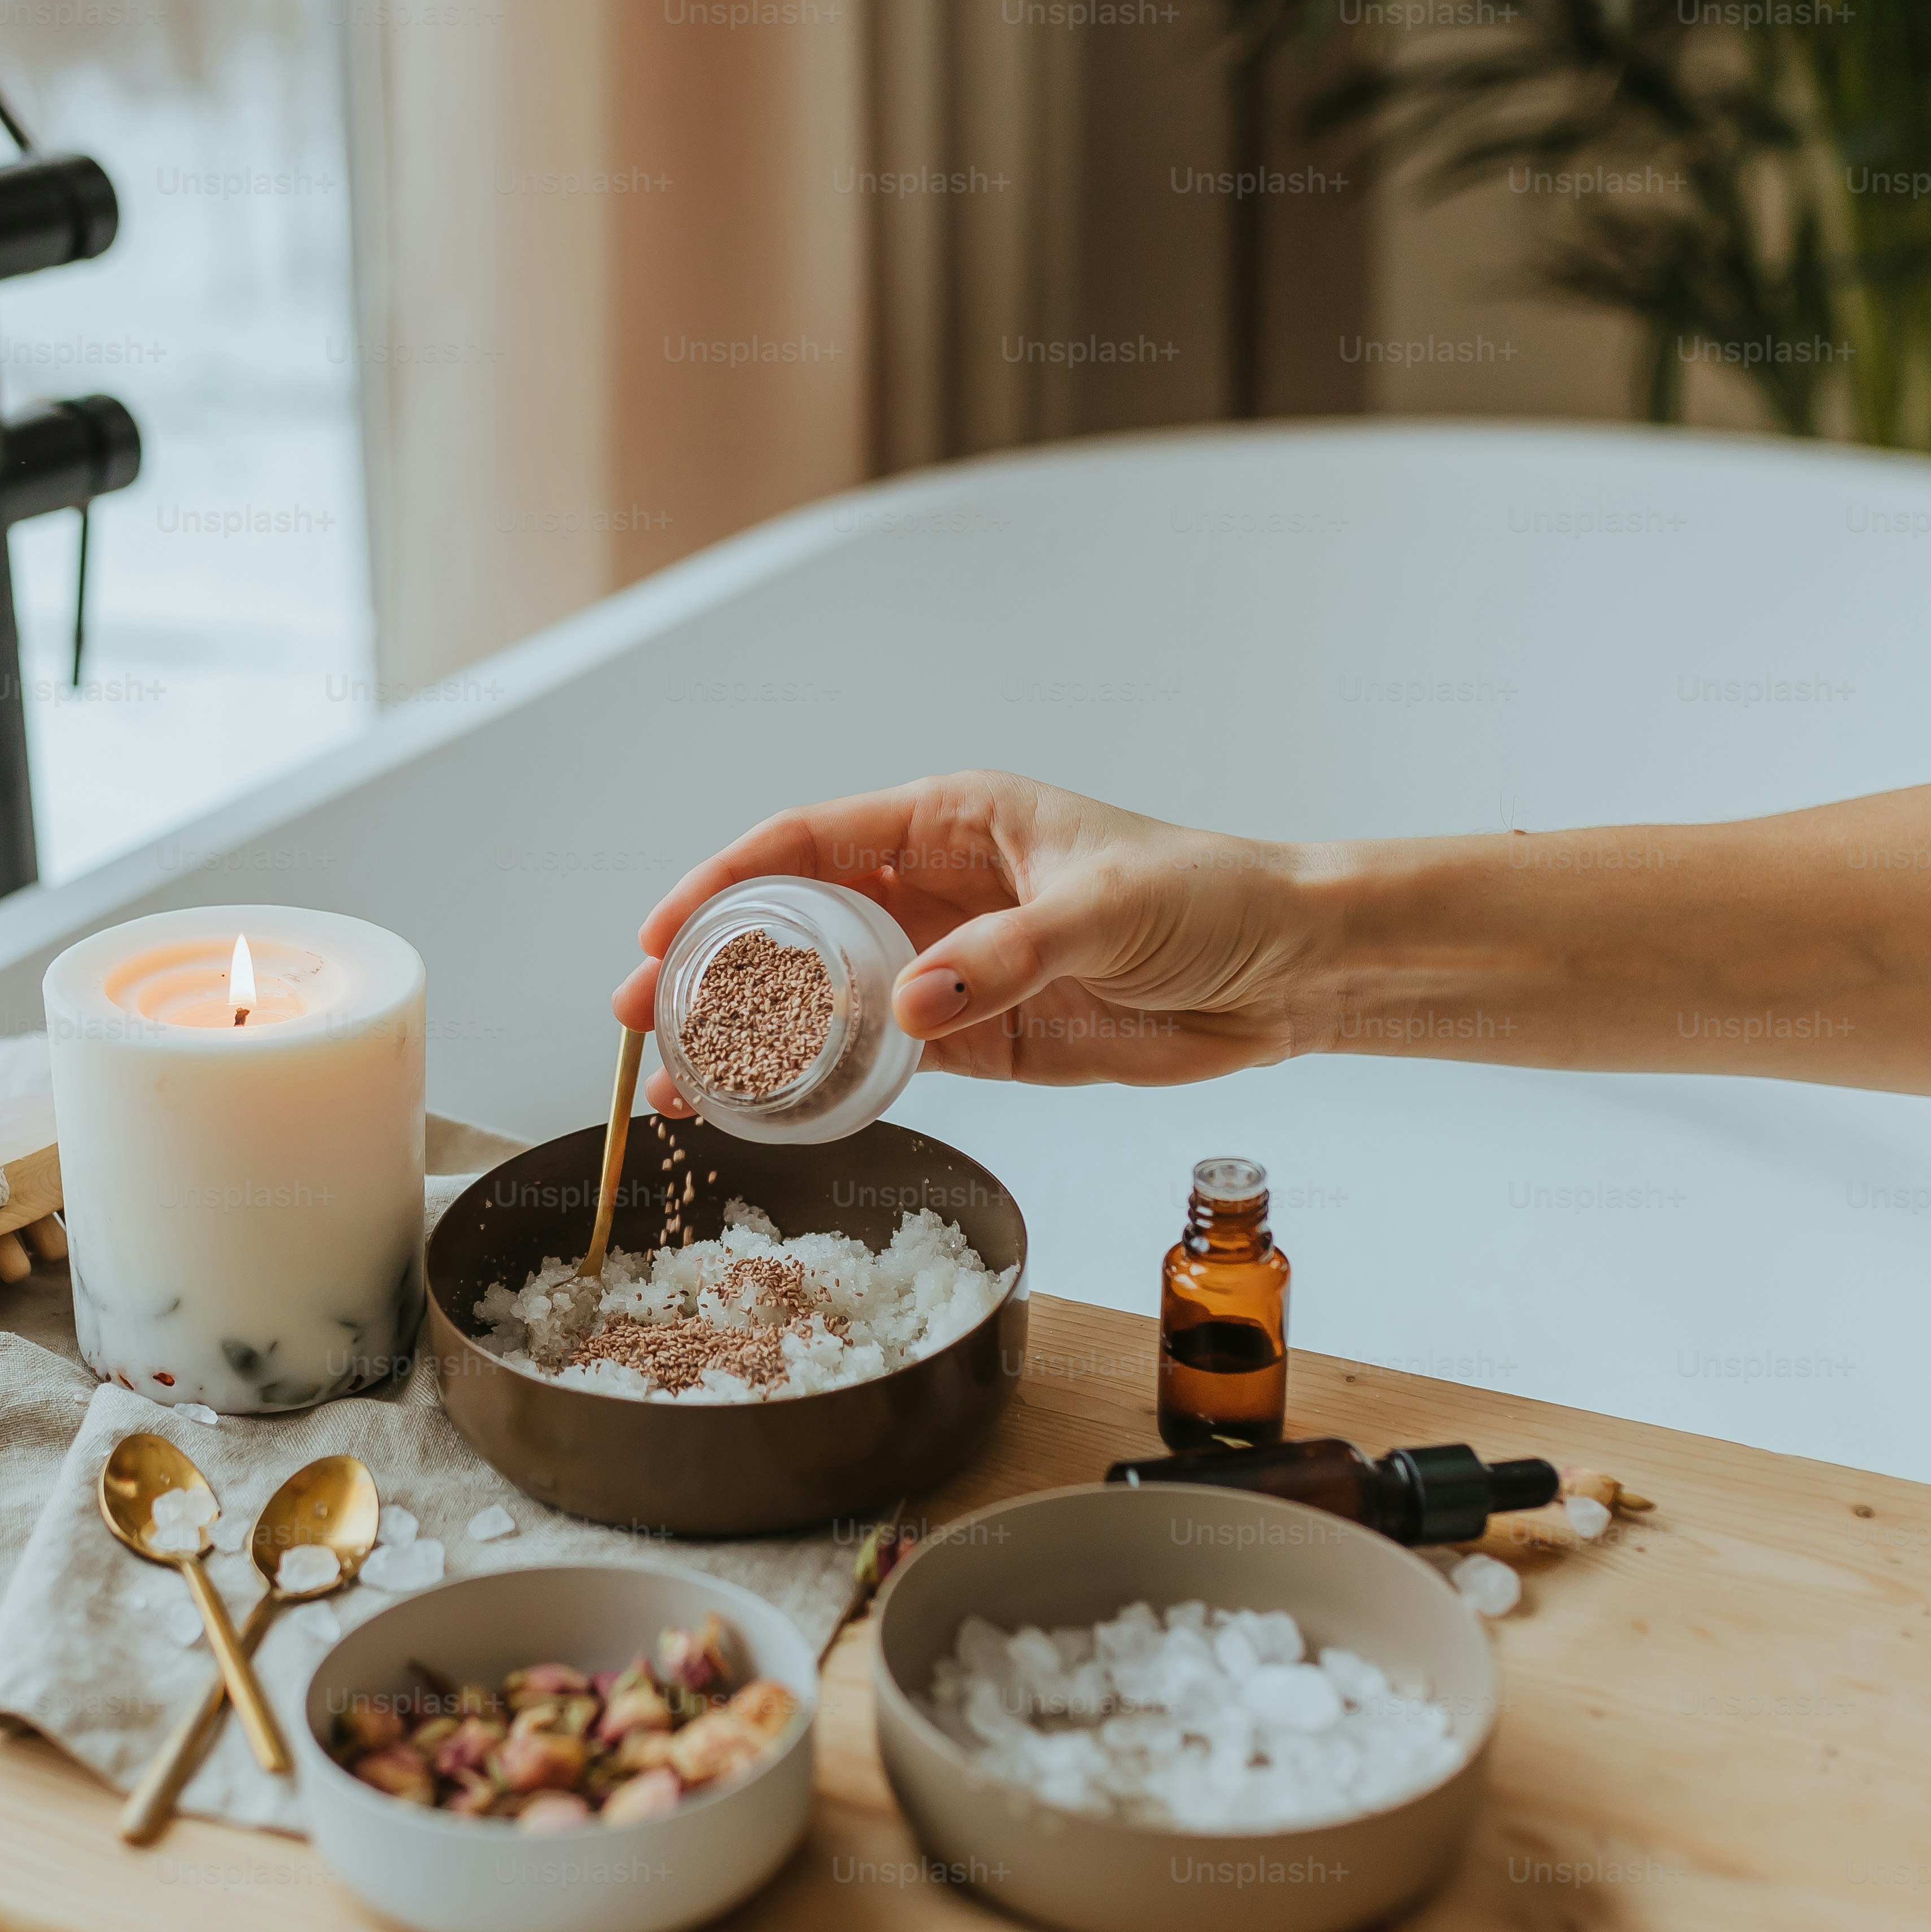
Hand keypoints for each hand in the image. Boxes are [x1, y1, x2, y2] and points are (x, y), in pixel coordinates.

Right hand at [611, 771, 1319, 1116]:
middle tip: (642, 1020)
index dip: (726, 880)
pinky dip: (818, 1084)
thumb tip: (912, 1005)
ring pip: (821, 998)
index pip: (810, 840)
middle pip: (793, 923)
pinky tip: (764, 1112)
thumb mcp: (1108, 908)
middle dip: (711, 967)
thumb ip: (1009, 955)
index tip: (664, 928)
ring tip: (681, 1085)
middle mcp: (935, 887)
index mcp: (952, 819)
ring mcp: (949, 965)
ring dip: (751, 1038)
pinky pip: (875, 1058)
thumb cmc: (1209, 899)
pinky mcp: (975, 1036)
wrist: (1287, 970)